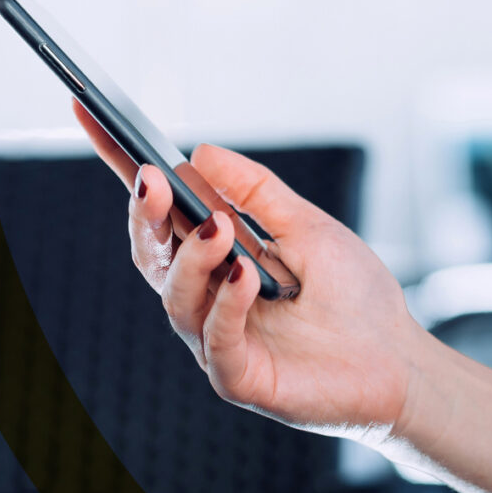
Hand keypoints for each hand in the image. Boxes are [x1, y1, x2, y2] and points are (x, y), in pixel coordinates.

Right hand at [74, 102, 427, 436]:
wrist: (400, 363)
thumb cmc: (354, 298)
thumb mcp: (308, 226)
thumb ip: (256, 192)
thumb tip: (199, 152)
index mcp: (215, 257)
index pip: (159, 210)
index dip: (121, 166)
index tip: (91, 115)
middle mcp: (205, 296)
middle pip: (152, 253)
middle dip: (146, 215)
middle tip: (153, 180)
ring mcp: (215, 339)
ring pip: (176, 295)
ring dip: (193, 257)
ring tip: (219, 228)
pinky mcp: (237, 377)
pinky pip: (215, 339)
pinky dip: (225, 303)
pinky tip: (245, 275)